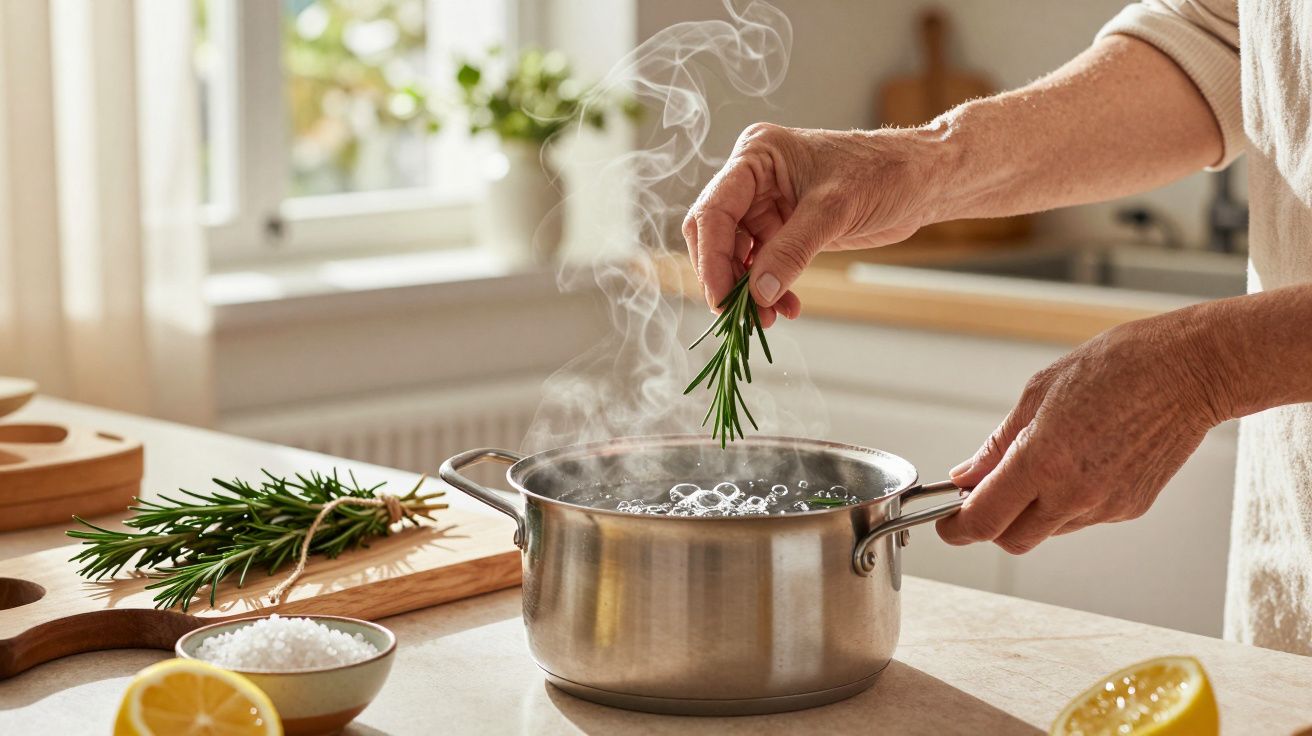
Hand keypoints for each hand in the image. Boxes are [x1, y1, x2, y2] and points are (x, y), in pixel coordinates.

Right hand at [682, 122, 947, 324]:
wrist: (923, 180)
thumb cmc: (884, 175)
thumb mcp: (835, 211)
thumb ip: (791, 251)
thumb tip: (758, 294)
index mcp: (756, 156)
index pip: (713, 211)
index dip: (711, 259)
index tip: (721, 300)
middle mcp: (752, 179)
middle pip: (716, 236)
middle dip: (726, 278)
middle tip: (741, 317)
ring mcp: (767, 204)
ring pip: (737, 256)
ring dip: (748, 291)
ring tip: (767, 319)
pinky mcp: (784, 228)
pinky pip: (762, 265)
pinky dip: (769, 289)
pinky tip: (787, 307)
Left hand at [936, 311, 1230, 552]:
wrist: (1191, 371)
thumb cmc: (1116, 367)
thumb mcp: (1039, 393)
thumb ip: (997, 444)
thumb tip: (966, 475)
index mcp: (1043, 461)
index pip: (983, 520)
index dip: (955, 527)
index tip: (945, 520)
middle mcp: (1074, 494)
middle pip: (1011, 540)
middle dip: (990, 524)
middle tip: (984, 493)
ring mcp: (1105, 506)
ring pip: (1048, 531)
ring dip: (1030, 512)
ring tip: (1043, 463)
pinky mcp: (1130, 509)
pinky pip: (1082, 519)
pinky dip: (1066, 503)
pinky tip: (1080, 463)